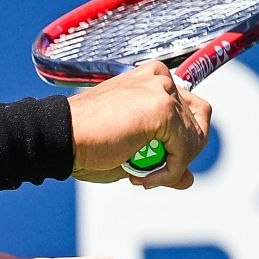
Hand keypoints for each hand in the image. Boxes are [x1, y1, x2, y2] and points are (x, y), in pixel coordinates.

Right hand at [66, 61, 211, 187]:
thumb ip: (164, 161)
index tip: (146, 164)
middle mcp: (159, 79)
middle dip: (181, 152)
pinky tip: (137, 175)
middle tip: (148, 170)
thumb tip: (188, 179)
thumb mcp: (131, 154)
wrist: (59, 139)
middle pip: (199, 119)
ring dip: (172, 165)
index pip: (188, 111)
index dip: (176, 143)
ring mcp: (162, 91)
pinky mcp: (162, 108)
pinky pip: (185, 148)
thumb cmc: (86, 143)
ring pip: (195, 136)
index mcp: (151, 80)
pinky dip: (168, 170)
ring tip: (138, 174)